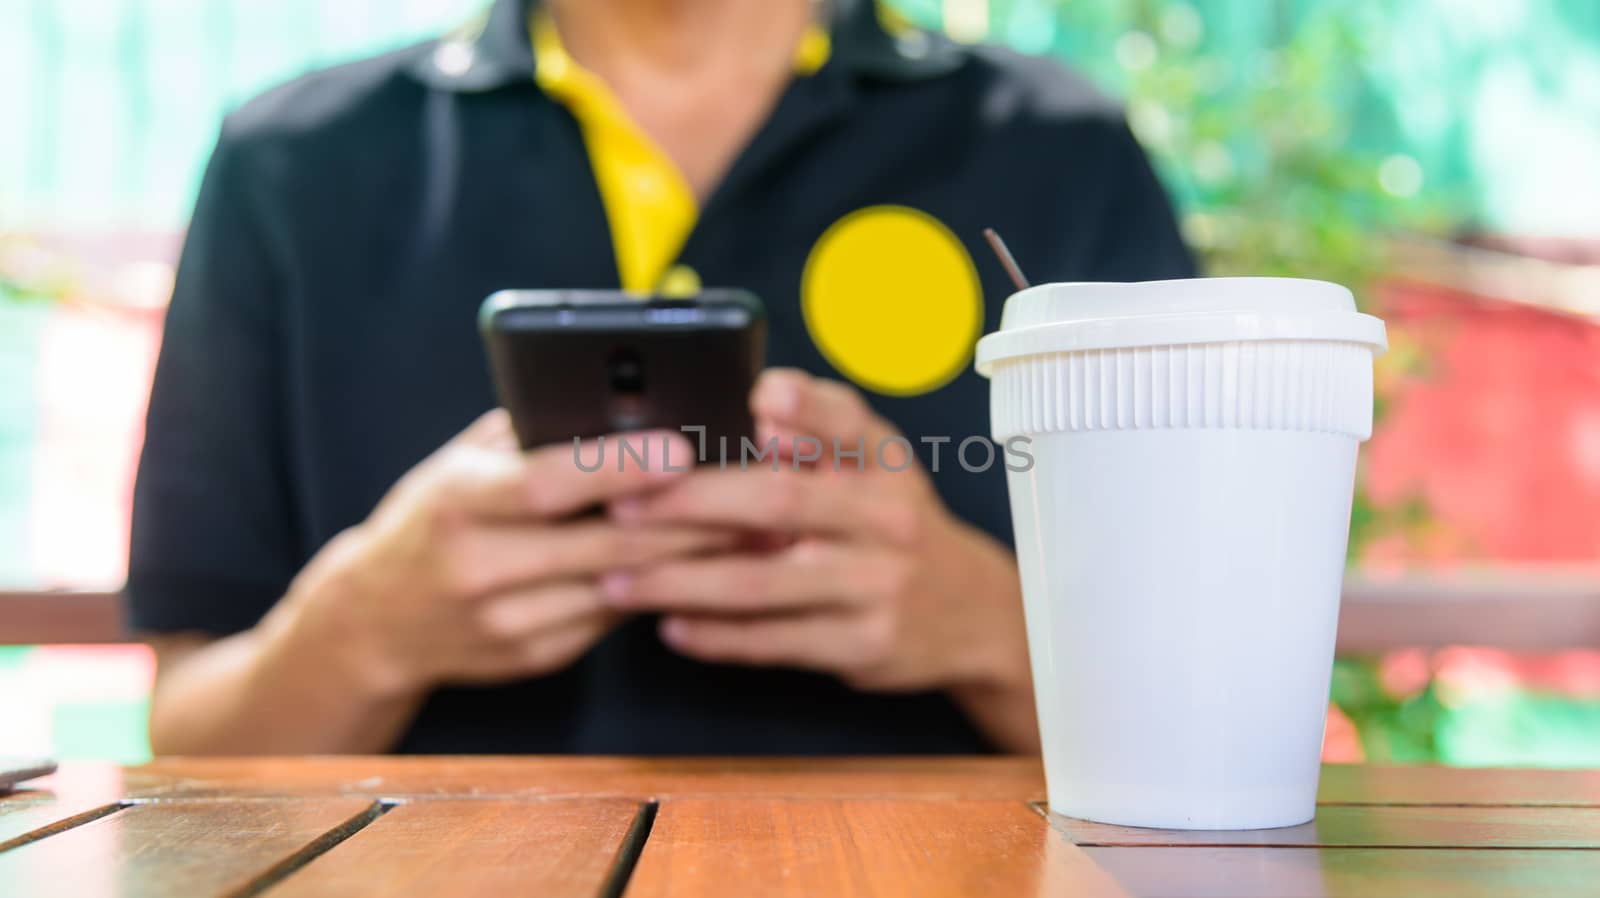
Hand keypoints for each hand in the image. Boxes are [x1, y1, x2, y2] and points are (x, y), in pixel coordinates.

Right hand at [283, 410, 728, 697]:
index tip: (684, 449)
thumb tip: (618, 394)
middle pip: (604, 543)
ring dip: (696, 559)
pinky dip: (667, 589)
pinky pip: (615, 619)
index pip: (547, 484)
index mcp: (459, 501)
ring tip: (756, 528)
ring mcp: (508, 622)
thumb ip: (528, 432)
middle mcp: (479, 566)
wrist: (372, 623)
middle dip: (689, 517)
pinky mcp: (535, 657)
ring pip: (624, 588)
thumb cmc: (433, 519)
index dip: (619, 467)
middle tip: (756, 490)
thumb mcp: (460, 462)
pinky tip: (712, 567)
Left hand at [601, 370, 1035, 747]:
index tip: (758, 397)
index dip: (806, 409)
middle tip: (624, 504)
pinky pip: (775, 641)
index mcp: (886, 467)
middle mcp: (887, 522)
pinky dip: (717, 636)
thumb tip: (759, 404)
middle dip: (694, 502)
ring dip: (682, 582)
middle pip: (781, 502)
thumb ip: (823, 434)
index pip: (849, 424)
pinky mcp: (864, 646)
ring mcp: (877, 588)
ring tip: (618, 580)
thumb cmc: (899, 530)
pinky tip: (671, 626)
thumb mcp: (882, 470)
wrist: (978, 615)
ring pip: (762, 583)